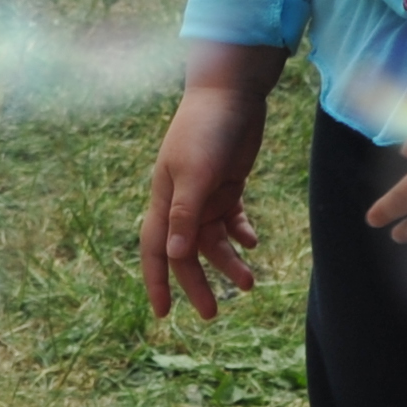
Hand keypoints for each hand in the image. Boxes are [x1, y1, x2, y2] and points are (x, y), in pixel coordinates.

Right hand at [145, 60, 280, 317]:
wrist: (232, 92)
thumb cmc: (207, 130)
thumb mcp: (196, 174)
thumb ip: (184, 215)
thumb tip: (173, 256)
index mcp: (165, 199)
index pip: (155, 249)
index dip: (157, 281)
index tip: (162, 314)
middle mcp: (182, 201)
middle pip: (186, 252)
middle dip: (197, 283)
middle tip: (212, 314)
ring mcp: (206, 192)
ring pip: (213, 239)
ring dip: (228, 261)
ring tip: (249, 282)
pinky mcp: (229, 182)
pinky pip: (231, 218)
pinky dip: (240, 232)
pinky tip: (252, 242)